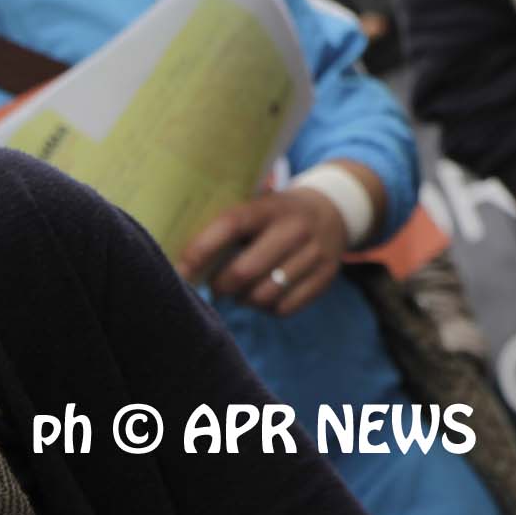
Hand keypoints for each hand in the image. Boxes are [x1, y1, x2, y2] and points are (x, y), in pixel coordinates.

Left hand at [177, 189, 348, 316]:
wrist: (334, 210)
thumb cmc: (277, 215)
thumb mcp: (259, 206)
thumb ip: (228, 226)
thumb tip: (181, 262)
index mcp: (271, 207)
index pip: (231, 225)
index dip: (201, 249)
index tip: (181, 270)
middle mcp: (296, 228)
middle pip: (245, 272)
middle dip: (221, 286)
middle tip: (216, 286)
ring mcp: (315, 253)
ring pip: (264, 295)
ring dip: (244, 299)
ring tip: (242, 291)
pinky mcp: (326, 277)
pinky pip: (285, 308)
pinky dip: (268, 308)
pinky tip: (266, 295)